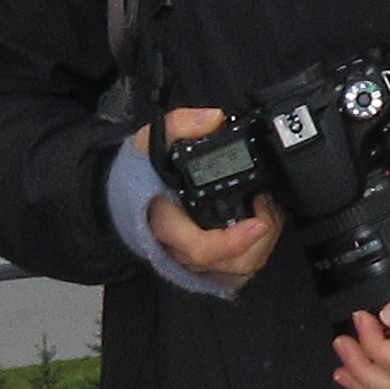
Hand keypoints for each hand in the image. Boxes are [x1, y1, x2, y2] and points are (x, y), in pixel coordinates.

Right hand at [143, 108, 285, 284]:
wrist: (123, 193)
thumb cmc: (139, 172)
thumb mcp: (151, 140)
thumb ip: (180, 124)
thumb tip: (214, 119)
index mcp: (167, 223)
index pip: (201, 248)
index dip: (234, 242)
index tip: (259, 221)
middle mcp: (182, 249)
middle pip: (232, 264)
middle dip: (262, 237)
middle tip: (266, 202)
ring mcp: (195, 259)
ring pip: (241, 268)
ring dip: (264, 241)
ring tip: (265, 208)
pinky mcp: (208, 260)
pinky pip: (239, 266)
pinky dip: (257, 247)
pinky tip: (259, 221)